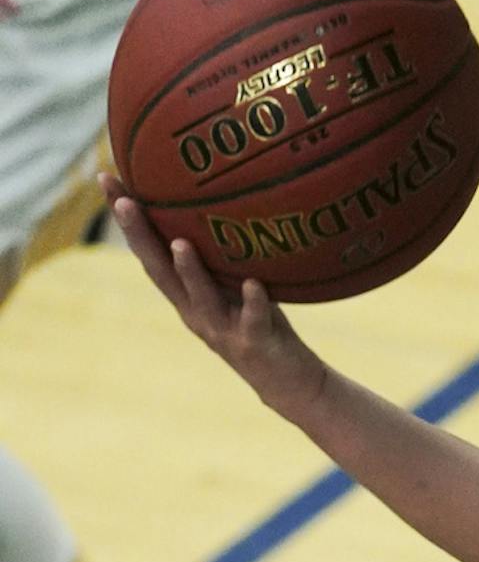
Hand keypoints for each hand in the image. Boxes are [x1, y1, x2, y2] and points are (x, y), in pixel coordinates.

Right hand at [101, 179, 328, 423]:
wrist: (288, 383)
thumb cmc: (259, 324)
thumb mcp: (233, 285)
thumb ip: (220, 254)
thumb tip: (218, 196)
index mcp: (185, 295)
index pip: (150, 252)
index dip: (126, 219)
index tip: (107, 178)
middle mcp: (196, 312)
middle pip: (161, 273)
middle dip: (140, 237)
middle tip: (124, 202)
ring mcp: (223, 330)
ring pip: (202, 299)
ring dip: (190, 272)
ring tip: (180, 244)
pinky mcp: (255, 345)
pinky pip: (253, 321)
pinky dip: (253, 302)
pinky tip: (253, 284)